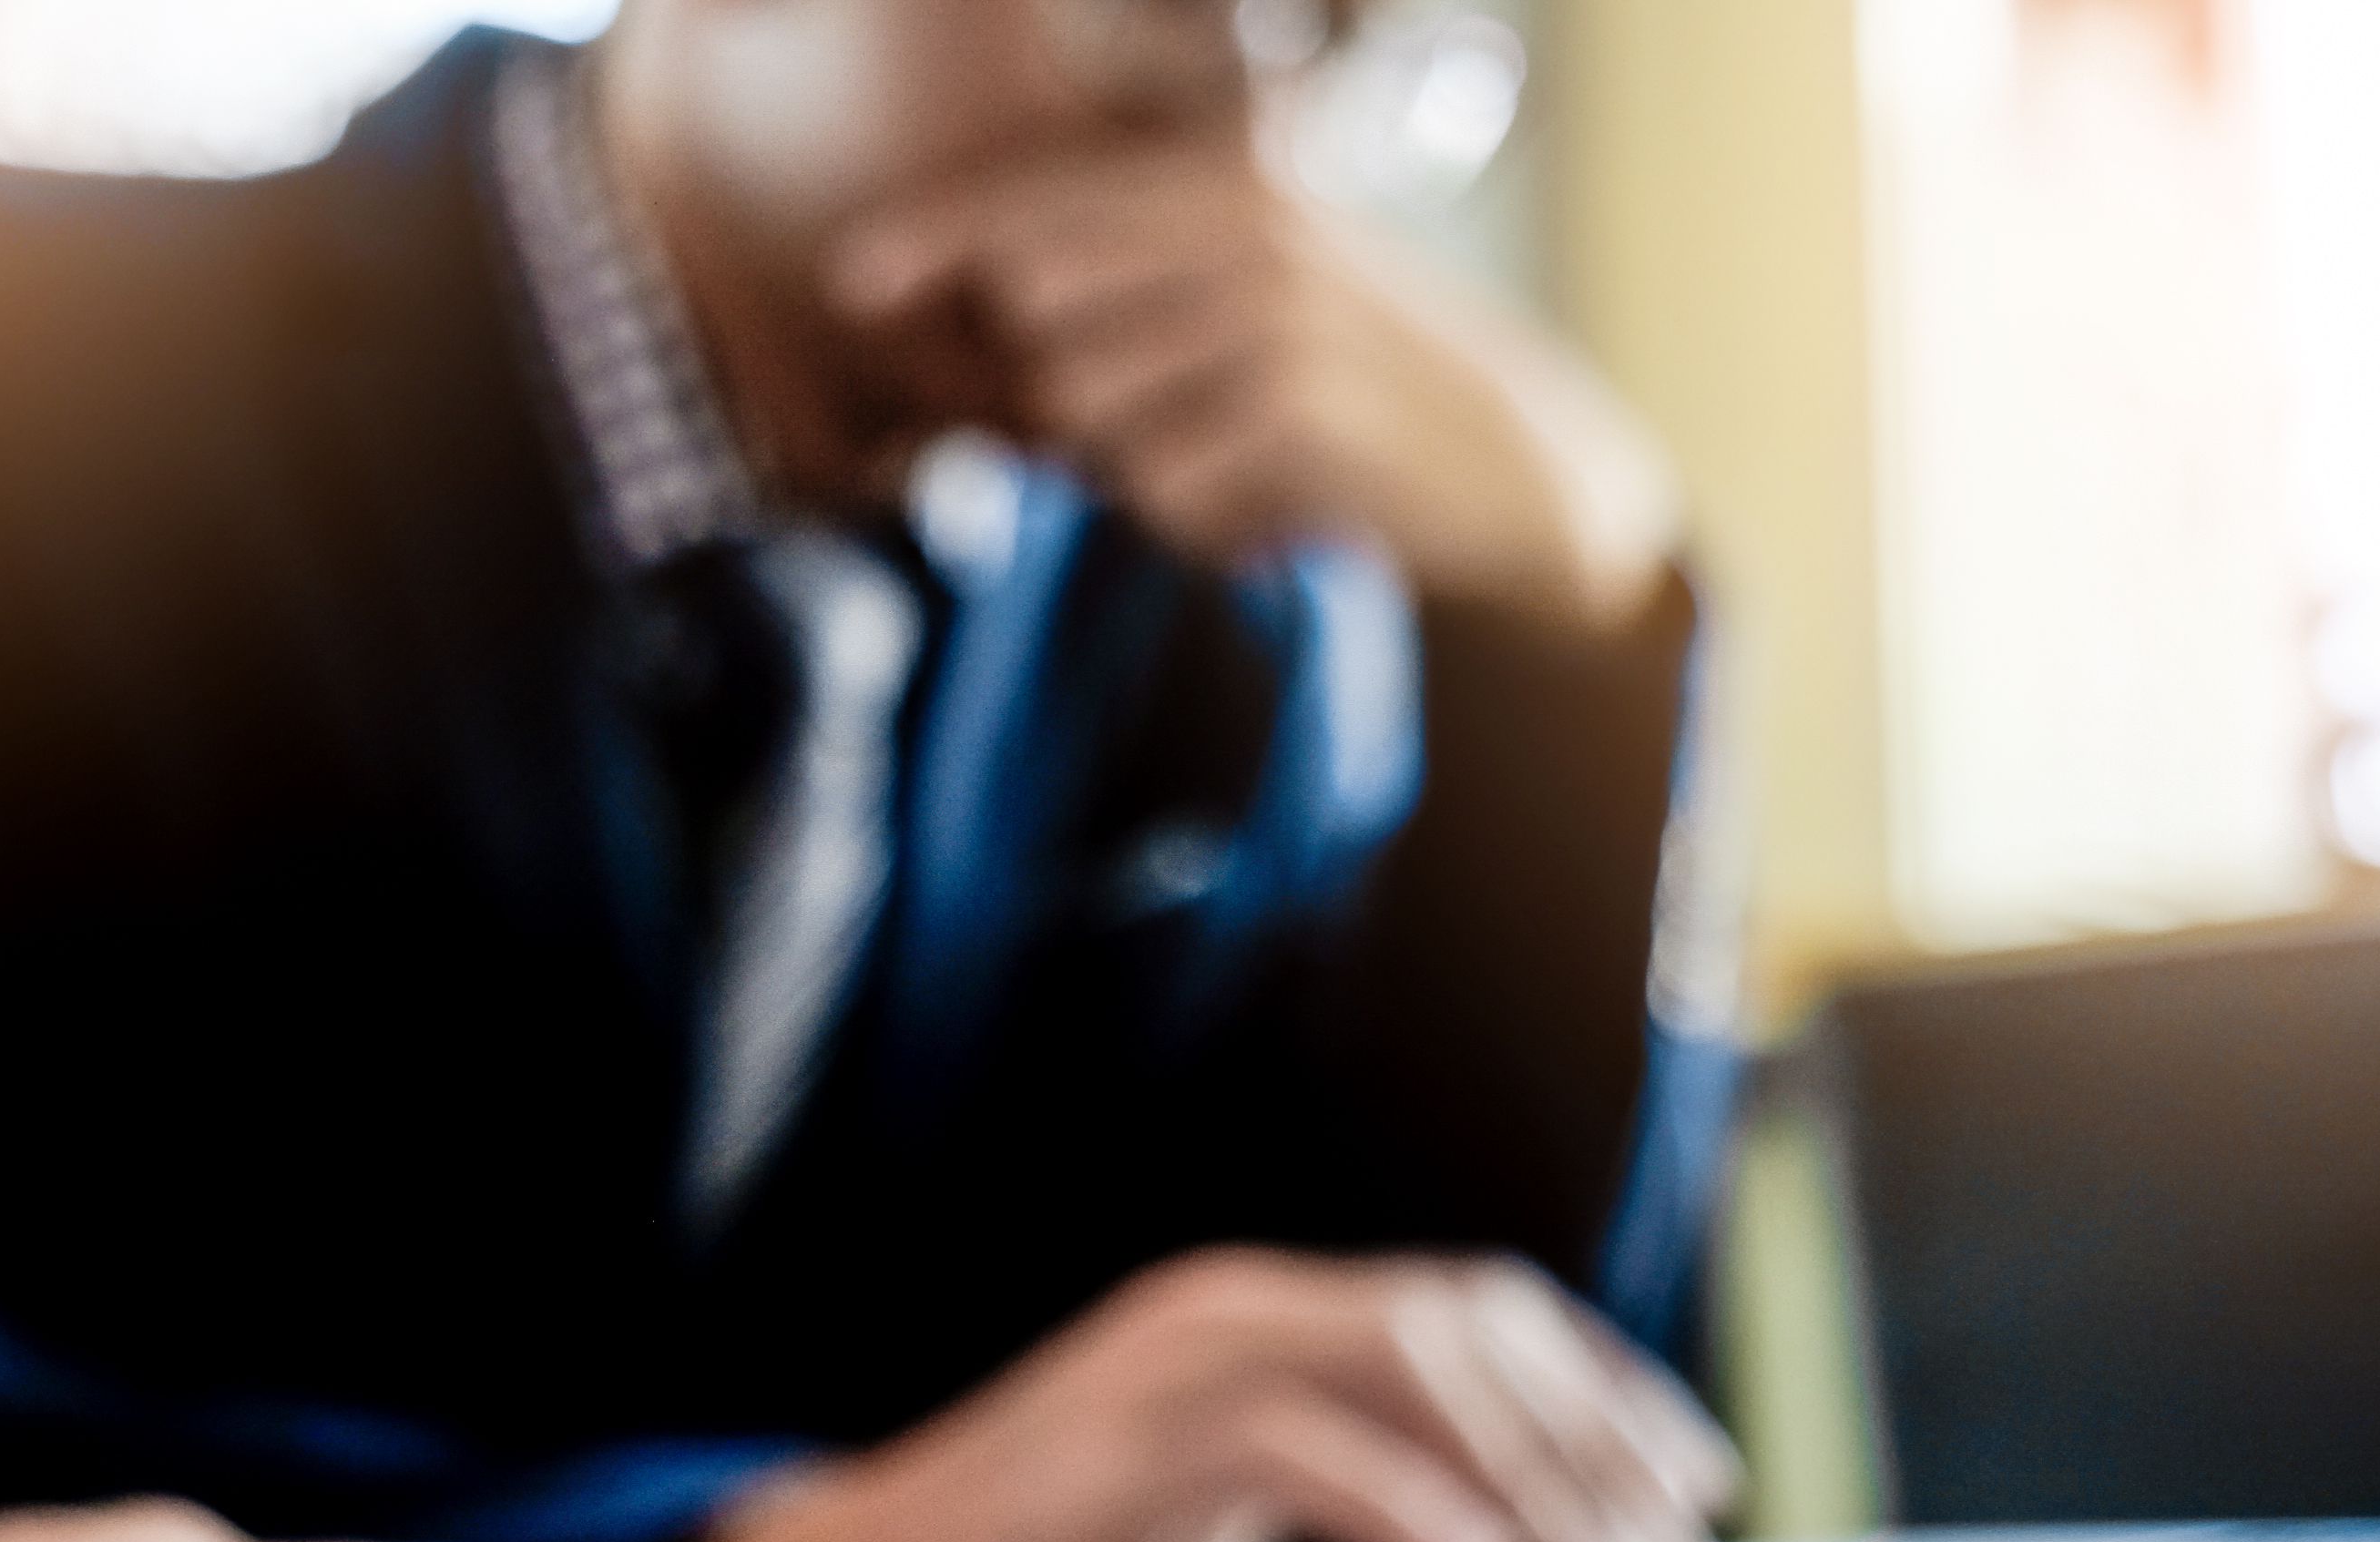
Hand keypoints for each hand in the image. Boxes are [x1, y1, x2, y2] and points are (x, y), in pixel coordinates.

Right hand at [690, 1248, 1739, 1541]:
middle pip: (1465, 1331)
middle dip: (1594, 1449)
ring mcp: (1171, 1363)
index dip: (1606, 1388)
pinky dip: (1397, 1507)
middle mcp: (1232, 1313)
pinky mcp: (1118, 1444)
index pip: (1479, 1311)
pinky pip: (1287, 1448)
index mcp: (1267, 1325)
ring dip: (1526, 1477)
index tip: (1701, 1483)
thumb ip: (1363, 1532)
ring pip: (1401, 1362)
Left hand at [826, 144, 1679, 633]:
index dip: (932, 239)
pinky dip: (1191, 517)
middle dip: (1055, 389)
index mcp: (1231, 187)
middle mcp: (1244, 234)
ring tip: (1229, 466)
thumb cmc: (1371, 394)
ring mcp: (1267, 320)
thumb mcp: (1267, 303)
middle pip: (1039, 309)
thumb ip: (1135, 298)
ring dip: (1131, 462)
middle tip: (1150, 429)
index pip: (1041, 198)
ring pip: (1087, 407)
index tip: (851, 283)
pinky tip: (1264, 509)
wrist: (1527, 471)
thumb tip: (990, 331)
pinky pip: (1155, 485)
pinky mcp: (1289, 413)